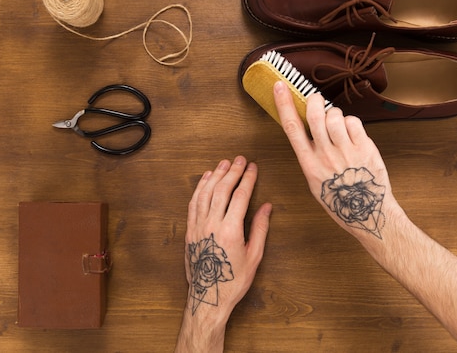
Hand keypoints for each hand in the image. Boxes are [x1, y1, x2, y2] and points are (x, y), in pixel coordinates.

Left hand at [176, 156, 271, 352]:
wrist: (209, 296)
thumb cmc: (234, 280)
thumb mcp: (254, 256)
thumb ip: (260, 228)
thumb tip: (266, 206)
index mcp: (231, 231)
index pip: (240, 196)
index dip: (248, 179)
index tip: (253, 168)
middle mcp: (212, 225)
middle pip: (222, 190)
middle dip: (233, 172)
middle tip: (240, 160)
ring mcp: (198, 226)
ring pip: (206, 193)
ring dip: (215, 176)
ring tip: (224, 163)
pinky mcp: (189, 230)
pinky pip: (194, 203)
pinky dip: (200, 188)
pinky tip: (206, 178)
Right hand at [273, 81, 400, 241]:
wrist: (368, 211)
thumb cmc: (340, 198)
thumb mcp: (315, 181)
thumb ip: (310, 155)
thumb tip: (308, 128)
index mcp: (309, 164)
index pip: (292, 128)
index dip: (284, 104)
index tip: (280, 86)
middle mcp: (325, 156)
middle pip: (315, 115)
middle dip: (315, 100)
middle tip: (317, 100)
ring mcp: (346, 151)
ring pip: (335, 116)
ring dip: (335, 113)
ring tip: (338, 124)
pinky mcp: (364, 148)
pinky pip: (354, 122)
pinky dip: (351, 122)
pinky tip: (351, 133)